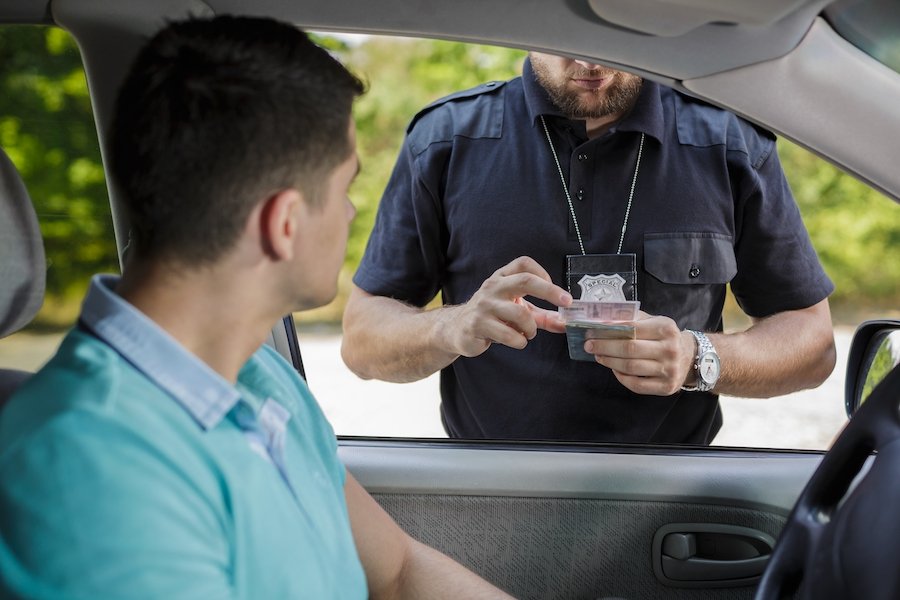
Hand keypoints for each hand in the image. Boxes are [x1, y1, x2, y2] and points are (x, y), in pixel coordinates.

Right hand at [443, 256, 571, 357]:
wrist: (457, 329)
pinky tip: (517, 341)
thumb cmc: (491, 317)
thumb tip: (565, 323)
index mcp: (501, 278)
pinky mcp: (477, 324)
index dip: (543, 273)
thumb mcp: (516, 311)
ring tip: (529, 333)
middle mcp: (492, 287)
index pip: (523, 264)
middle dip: (549, 291)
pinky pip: (508, 334)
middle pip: (525, 281)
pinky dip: (520, 341)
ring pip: (520, 314)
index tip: (556, 291)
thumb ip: (541, 316)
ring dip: (532, 328)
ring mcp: (484, 305)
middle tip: (565, 303)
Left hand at [584, 311, 696, 395]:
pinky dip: (622, 377)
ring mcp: (669, 369)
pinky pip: (637, 384)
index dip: (609, 330)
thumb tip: (603, 321)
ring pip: (631, 367)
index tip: (592, 331)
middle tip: (589, 345)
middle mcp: (670, 349)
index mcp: (666, 328)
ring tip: (598, 356)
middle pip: (629, 349)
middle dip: (605, 346)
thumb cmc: (664, 337)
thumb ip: (632, 319)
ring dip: (610, 361)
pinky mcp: (666, 386)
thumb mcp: (654, 322)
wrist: (689, 357)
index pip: (631, 328)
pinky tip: (614, 369)